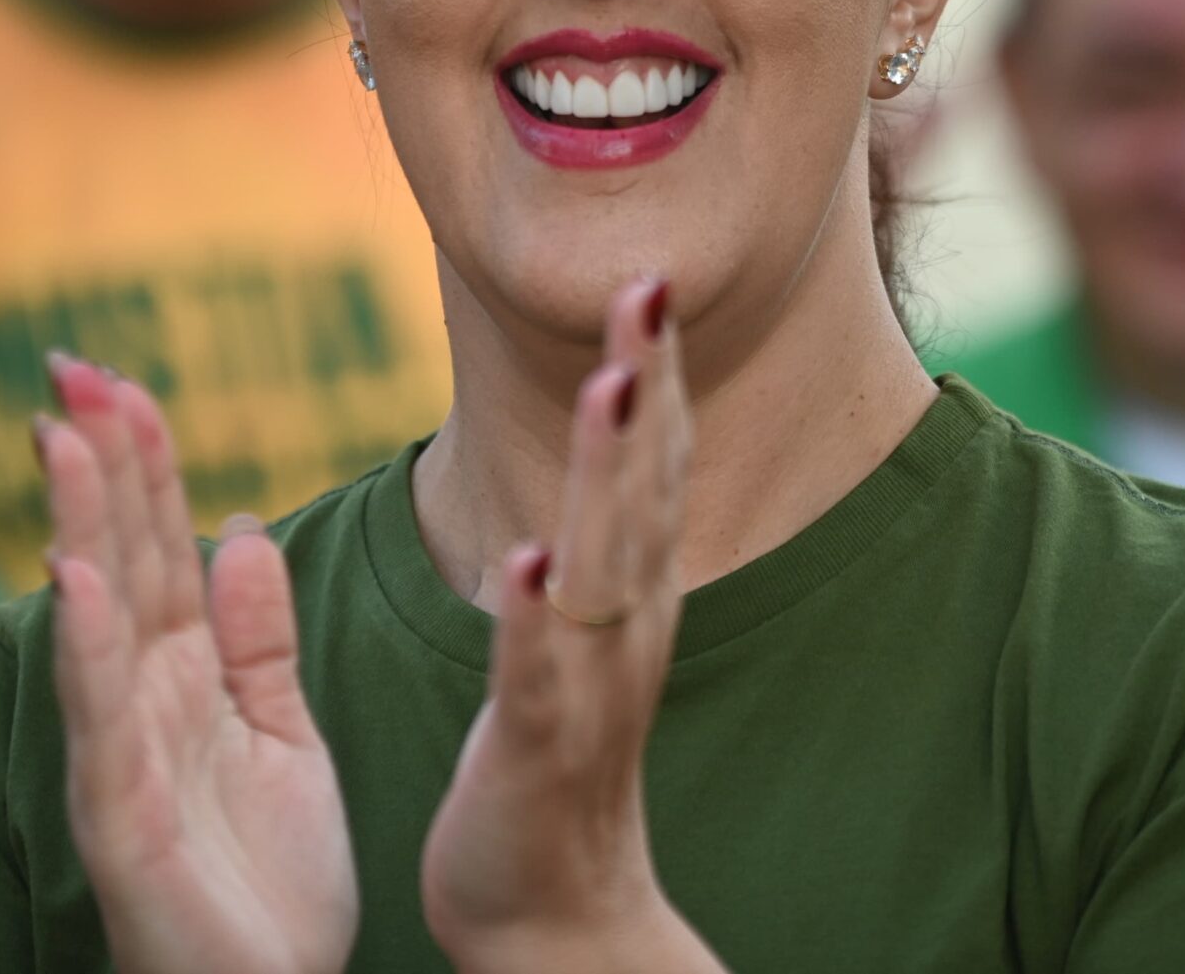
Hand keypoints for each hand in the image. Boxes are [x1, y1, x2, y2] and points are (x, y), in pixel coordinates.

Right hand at [36, 357, 358, 973]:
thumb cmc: (267, 883)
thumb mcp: (281, 735)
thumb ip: (258, 640)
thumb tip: (242, 527)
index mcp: (187, 678)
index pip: (160, 546)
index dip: (145, 463)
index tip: (126, 378)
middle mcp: (144, 703)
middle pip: (120, 559)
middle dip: (99, 465)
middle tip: (72, 367)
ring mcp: (125, 757)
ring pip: (99, 621)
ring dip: (80, 527)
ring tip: (64, 437)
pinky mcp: (122, 819)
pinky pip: (107, 721)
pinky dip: (90, 649)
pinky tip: (76, 581)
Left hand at [420, 278, 721, 972]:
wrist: (555, 918)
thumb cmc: (557, 762)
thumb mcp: (583, 630)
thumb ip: (596, 540)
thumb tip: (606, 444)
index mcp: (629, 594)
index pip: (650, 464)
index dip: (655, 370)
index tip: (651, 276)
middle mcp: (627, 627)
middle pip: (642, 488)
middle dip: (647, 382)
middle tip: (649, 282)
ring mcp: (589, 686)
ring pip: (603, 563)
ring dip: (608, 473)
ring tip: (611, 384)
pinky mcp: (538, 748)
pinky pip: (539, 675)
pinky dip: (535, 617)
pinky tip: (530, 562)